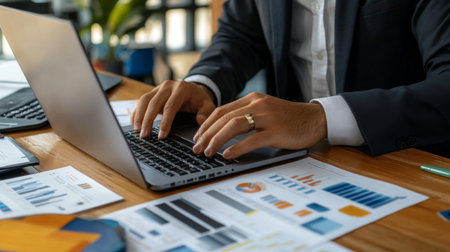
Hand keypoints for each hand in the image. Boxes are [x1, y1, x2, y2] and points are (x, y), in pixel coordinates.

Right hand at [131, 80, 215, 137]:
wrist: (194, 89)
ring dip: (139, 116)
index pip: (170, 106)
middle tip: (144, 135)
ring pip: (144, 100)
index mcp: (181, 89)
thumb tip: (200, 121)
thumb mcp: (208, 104)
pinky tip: (134, 124)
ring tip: (137, 131)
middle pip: (154, 103)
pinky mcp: (152, 92)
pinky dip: (136, 112)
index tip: (161, 135)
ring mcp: (158, 88)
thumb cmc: (199, 99)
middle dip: (148, 120)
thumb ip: (206, 112)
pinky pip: (141, 101)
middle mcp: (168, 86)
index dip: (165, 122)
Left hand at [192, 92, 326, 158]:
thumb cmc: (290, 118)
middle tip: (197, 148)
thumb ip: (247, 115)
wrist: (316, 119)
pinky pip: (251, 139)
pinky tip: (227, 155)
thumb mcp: (265, 111)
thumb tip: (223, 129)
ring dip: (217, 140)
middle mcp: (257, 104)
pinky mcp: (276, 131)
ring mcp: (267, 117)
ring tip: (208, 152)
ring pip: (234, 126)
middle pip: (224, 118)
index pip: (222, 110)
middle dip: (206, 134)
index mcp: (252, 99)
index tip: (197, 136)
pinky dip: (236, 148)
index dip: (206, 124)